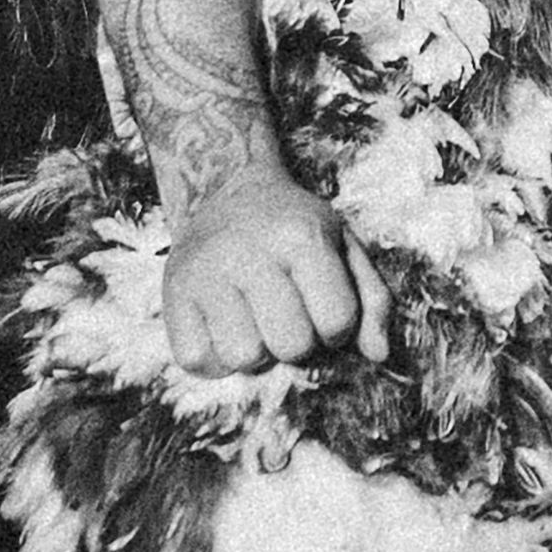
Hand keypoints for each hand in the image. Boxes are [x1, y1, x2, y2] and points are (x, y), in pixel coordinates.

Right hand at [142, 153, 374, 373]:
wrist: (224, 190)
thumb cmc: (293, 227)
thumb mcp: (343, 245)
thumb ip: (371, 300)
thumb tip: (379, 355)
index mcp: (300, 236)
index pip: (336, 322)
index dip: (337, 327)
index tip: (323, 305)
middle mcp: (248, 252)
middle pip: (291, 346)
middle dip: (297, 341)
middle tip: (286, 311)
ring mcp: (204, 273)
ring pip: (245, 358)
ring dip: (256, 350)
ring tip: (254, 316)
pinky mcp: (173, 294)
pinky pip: (200, 361)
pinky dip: (216, 356)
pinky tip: (223, 324)